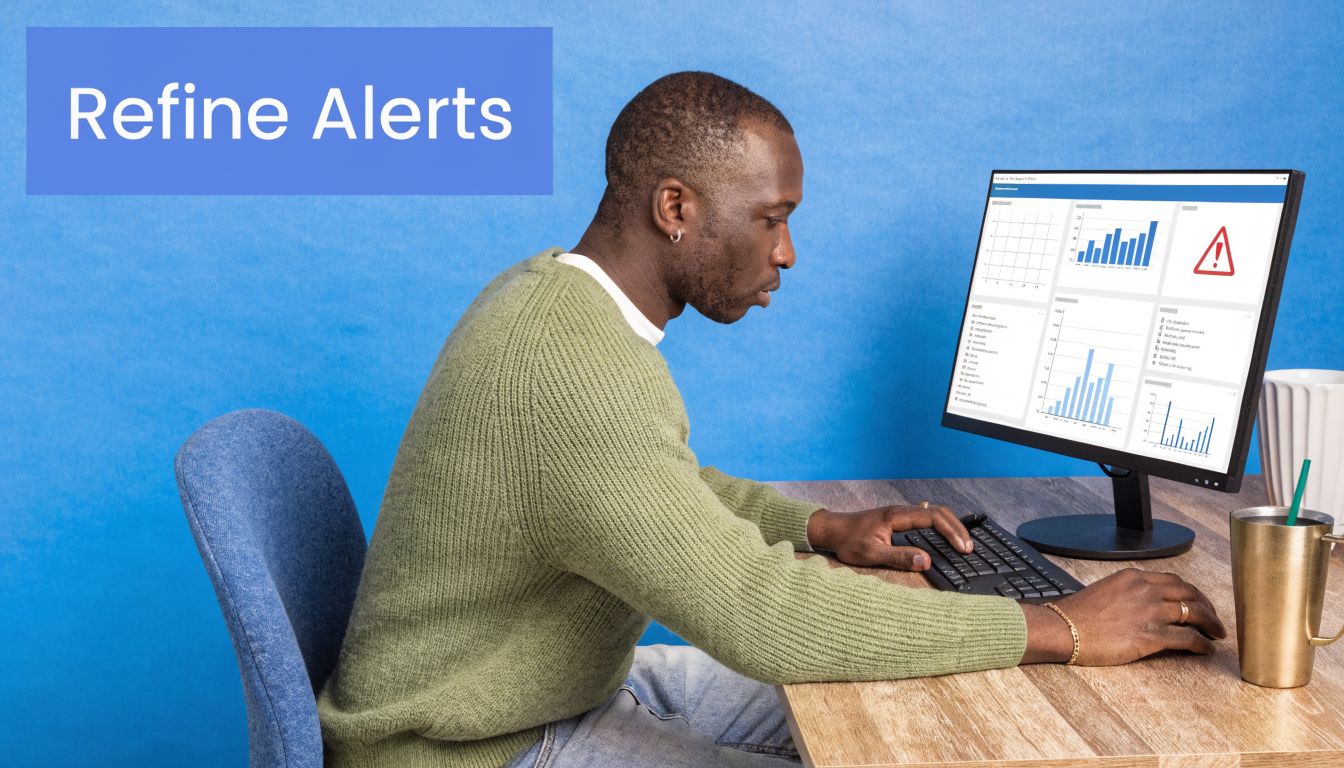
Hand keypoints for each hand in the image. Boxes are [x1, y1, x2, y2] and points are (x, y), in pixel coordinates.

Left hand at [806, 504, 973, 569]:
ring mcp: (900, 514)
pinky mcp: (897, 519)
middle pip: (938, 512)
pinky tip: (945, 533)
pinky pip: (925, 517)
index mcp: (897, 516)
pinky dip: (940, 525)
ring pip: (933, 513)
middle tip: (969, 548)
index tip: (964, 548)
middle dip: (957, 528)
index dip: (952, 532)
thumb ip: (899, 557)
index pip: (933, 518)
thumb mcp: (872, 554)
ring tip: (962, 543)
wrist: (831, 530)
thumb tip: (926, 561)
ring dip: (950, 526)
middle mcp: (901, 511)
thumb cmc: (848, 542)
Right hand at [1021, 568, 1227, 665]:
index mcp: (1134, 577)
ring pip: (1194, 614)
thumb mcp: (1105, 590)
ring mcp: (1150, 612)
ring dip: (1211, 625)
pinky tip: (1206, 649)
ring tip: (1218, 634)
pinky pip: (1187, 638)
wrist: (1063, 628)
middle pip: (1190, 594)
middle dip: (1207, 606)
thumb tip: (1143, 605)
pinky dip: (1202, 643)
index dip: (1192, 592)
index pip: (1173, 581)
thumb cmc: (1077, 614)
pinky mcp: (1151, 635)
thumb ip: (1128, 592)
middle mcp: (1145, 589)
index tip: (1198, 601)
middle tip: (1214, 618)